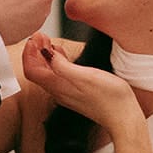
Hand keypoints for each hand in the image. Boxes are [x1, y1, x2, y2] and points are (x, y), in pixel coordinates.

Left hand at [21, 33, 138, 128]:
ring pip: (47, 73)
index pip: (31, 69)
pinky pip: (58, 76)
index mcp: (58, 86)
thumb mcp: (86, 76)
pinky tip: (61, 55)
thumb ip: (62, 66)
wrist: (123, 117)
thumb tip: (45, 54)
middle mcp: (58, 91)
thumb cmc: (109, 98)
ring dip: (44, 56)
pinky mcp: (75, 93)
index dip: (29, 52)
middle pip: (37, 71)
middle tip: (40, 35)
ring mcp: (66, 93)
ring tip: (47, 41)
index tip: (35, 37)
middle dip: (35, 51)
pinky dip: (55, 63)